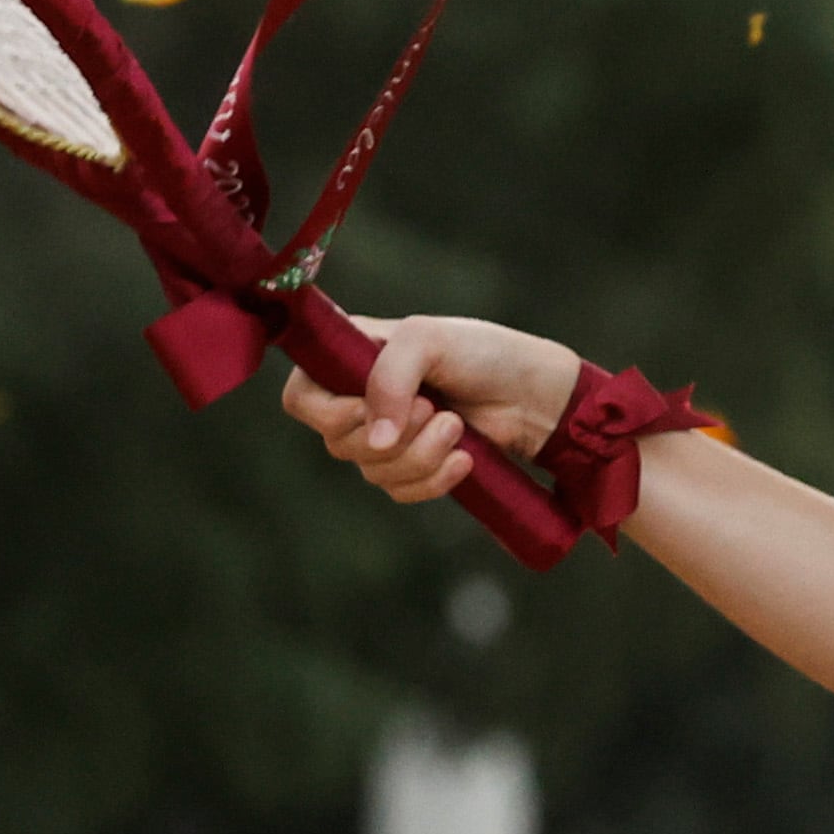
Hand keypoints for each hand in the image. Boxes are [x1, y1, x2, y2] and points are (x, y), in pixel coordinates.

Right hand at [275, 312, 580, 508]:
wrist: (533, 394)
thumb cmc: (482, 353)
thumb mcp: (428, 340)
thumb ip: (389, 378)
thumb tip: (377, 440)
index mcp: (350, 358)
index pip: (301, 397)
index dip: (328, 413)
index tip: (368, 408)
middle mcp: (358, 399)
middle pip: (338, 442)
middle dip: (394, 433)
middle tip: (434, 407)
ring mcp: (386, 437)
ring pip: (373, 472)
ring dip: (421, 455)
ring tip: (457, 426)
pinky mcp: (413, 468)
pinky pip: (401, 492)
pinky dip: (434, 480)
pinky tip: (464, 460)